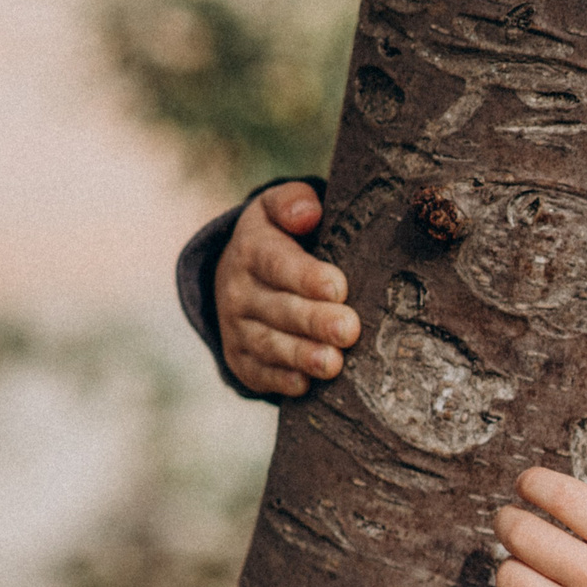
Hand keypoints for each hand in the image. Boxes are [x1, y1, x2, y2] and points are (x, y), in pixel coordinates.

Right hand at [215, 181, 359, 395]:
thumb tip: (309, 212)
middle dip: (314, 321)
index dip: (306, 276)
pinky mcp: (242, 359)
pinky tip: (306, 384)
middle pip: (279, 309)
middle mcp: (239, 291)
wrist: (237, 276)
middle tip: (348, 329)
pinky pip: (259, 373)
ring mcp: (238, 328)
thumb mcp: (277, 210)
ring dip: (301, 356)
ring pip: (270, 345)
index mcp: (253, 250)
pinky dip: (281, 381)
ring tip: (333, 363)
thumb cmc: (280, 239)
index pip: (277, 264)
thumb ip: (292, 202)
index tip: (338, 286)